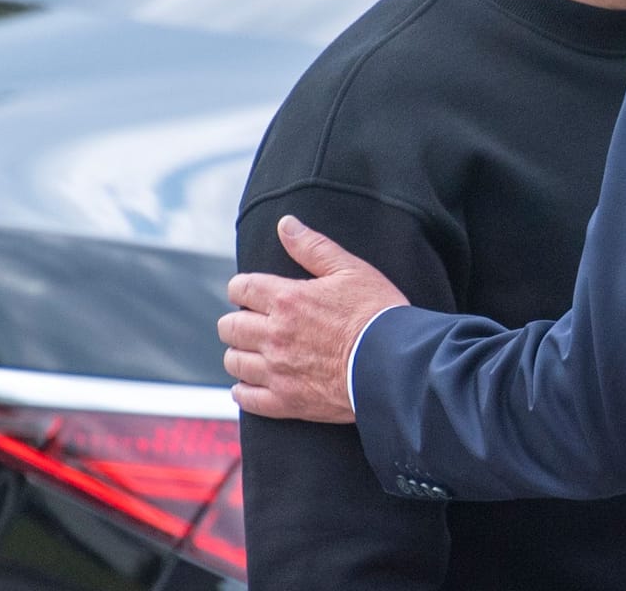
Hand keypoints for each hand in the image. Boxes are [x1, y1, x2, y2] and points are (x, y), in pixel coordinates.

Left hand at [218, 215, 409, 422]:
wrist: (395, 364)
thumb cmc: (377, 313)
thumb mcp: (351, 270)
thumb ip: (313, 247)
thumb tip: (286, 224)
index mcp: (287, 299)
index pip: (240, 287)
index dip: (243, 288)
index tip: (253, 293)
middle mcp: (274, 335)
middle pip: (229, 326)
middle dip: (238, 320)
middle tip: (256, 322)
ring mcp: (277, 371)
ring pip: (234, 362)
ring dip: (241, 354)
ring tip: (257, 352)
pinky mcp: (286, 401)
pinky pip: (247, 398)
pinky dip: (245, 390)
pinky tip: (254, 384)